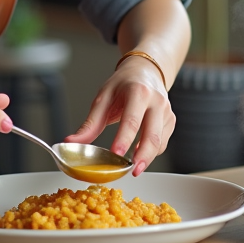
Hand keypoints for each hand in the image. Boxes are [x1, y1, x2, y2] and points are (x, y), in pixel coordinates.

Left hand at [64, 57, 173, 176]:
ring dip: (147, 157)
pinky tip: (140, 154)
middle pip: (152, 134)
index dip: (124, 138)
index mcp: (138, 91)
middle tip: (132, 171)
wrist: (145, 71)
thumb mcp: (103, 97)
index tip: (116, 153)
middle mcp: (156, 101)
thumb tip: (72, 141)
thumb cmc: (123, 84)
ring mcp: (166, 111)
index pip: (131, 119)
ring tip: (133, 167)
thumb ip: (90, 123)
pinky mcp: (171, 121)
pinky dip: (152, 152)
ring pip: (160, 142)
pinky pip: (163, 142)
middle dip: (143, 156)